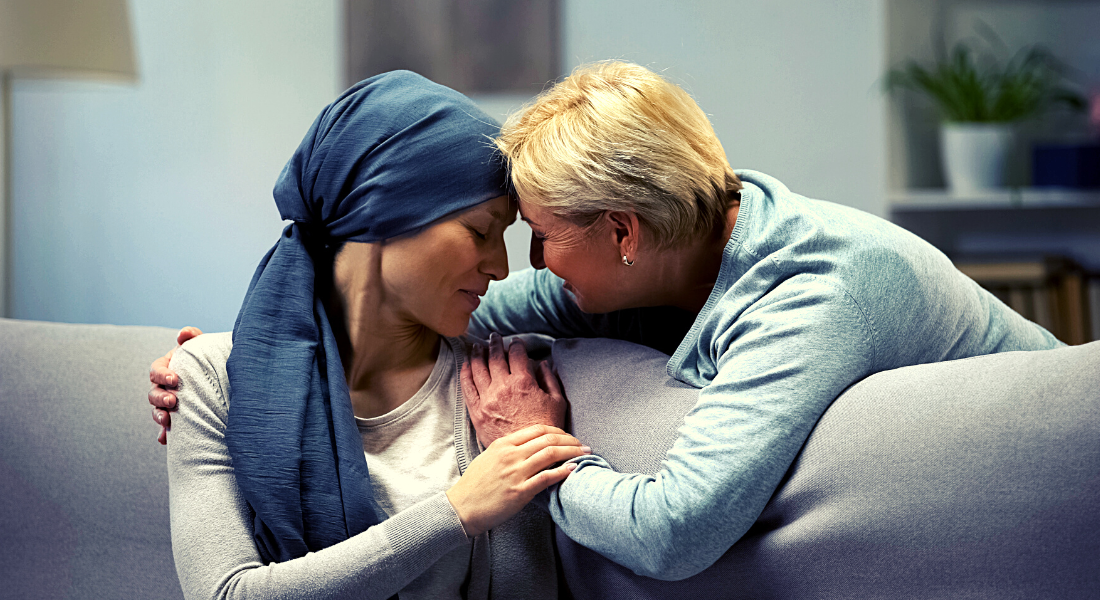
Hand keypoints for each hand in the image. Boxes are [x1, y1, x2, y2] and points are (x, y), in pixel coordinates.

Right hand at [148, 327, 202, 443]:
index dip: (162, 374)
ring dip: (159, 416)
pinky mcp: (176, 419)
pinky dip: (164, 434)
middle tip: (172, 400)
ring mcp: (168, 404)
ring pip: (156, 411)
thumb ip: (192, 337)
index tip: (174, 379)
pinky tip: (165, 439)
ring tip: (167, 420)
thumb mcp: (200, 348)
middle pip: (153, 393)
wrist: (218, 380)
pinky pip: (165, 429)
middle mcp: (164, 387)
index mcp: (166, 368)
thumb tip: (184, 334)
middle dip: (160, 397)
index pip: (156, 370)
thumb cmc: (205, 361)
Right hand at [446, 424, 588, 536]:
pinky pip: (547, 477)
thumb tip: (529, 446)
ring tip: (584, 454)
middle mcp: (511, 455)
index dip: (557, 430)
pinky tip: (574, 469)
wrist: (463, 507)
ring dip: (572, 453)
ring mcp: (516, 472)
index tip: (567, 436)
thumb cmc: (475, 484)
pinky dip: (564, 471)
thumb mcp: (488, 457)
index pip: (537, 429)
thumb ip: (507, 448)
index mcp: (503, 444)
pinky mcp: (521, 492)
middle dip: (570, 440)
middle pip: (548, 439)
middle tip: (582, 444)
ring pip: (551, 454)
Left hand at [461, 332, 567, 446]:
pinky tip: (466, 364)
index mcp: (523, 382)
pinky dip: (466, 372)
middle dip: (495, 343)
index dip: (517, 344)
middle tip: (494, 337)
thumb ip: (550, 379)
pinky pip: (467, 386)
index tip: (516, 342)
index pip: (516, 353)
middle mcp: (502, 386)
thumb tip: (544, 363)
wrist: (528, 454)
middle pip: (494, 357)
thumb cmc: (546, 428)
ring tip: (478, 346)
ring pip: (478, 368)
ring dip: (478, 354)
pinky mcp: (477, 411)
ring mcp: (487, 398)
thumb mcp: (557, 402)